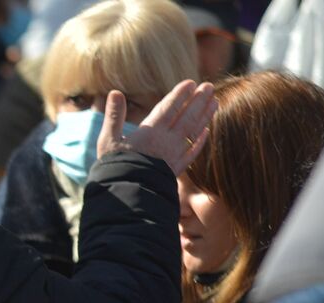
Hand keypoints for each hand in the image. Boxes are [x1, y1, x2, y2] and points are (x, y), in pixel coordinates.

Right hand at [97, 80, 217, 175]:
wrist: (124, 197)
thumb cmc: (112, 168)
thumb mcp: (108, 141)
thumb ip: (113, 116)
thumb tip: (115, 92)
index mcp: (150, 132)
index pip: (169, 108)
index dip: (180, 94)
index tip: (191, 83)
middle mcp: (166, 142)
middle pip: (187, 117)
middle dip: (199, 100)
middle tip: (209, 86)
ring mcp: (174, 156)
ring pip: (194, 132)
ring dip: (205, 116)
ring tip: (215, 102)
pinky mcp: (176, 170)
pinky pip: (192, 153)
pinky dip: (200, 141)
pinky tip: (206, 132)